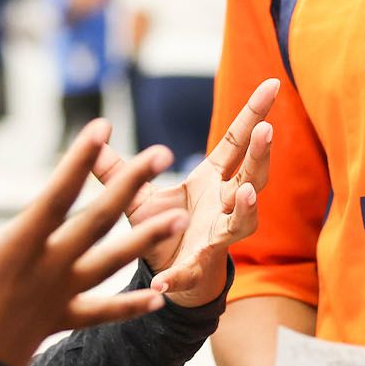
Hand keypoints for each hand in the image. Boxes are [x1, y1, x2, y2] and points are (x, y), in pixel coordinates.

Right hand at [0, 121, 186, 365]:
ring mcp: (58, 298)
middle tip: (159, 154)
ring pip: (111, 263)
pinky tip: (159, 295)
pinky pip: (102, 313)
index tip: (102, 128)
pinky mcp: (60, 322)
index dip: (79, 160)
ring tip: (179, 217)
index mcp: (15, 248)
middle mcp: (45, 270)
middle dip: (129, 185)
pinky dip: (130, 306)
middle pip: (96, 221)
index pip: (56, 195)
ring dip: (146, 238)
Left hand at [90, 79, 275, 306]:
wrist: (166, 274)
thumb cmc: (162, 226)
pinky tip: (162, 282)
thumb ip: (115, 168)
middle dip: (260, 155)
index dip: (255, 114)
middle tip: (266, 131)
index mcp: (212, 181)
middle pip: (252, 176)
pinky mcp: (196, 269)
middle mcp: (223, 206)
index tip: (273, 83)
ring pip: (242, 221)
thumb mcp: (136, 193)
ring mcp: (216, 237)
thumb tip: (91, 135)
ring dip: (246, 208)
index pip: (237, 142)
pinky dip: (176, 277)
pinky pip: (189, 272)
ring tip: (245, 193)